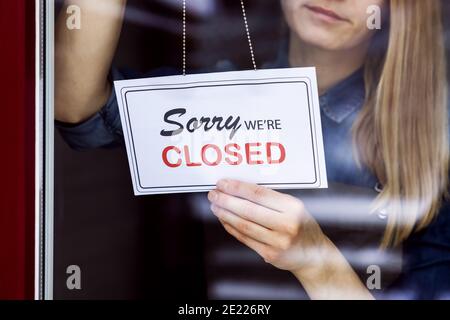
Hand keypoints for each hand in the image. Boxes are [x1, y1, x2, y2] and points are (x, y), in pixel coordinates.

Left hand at [207, 179, 328, 272]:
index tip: (223, 183)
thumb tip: (239, 188)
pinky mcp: (270, 255)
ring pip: (244, 225)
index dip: (238, 188)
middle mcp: (287, 224)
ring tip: (215, 205)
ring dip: (226, 214)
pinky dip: (232, 228)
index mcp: (293, 208)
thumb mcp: (294, 207)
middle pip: (248, 210)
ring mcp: (278, 242)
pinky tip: (224, 219)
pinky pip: (245, 238)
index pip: (259, 194)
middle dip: (227, 200)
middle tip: (213, 193)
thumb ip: (272, 199)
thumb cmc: (301, 225)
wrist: (315, 255)